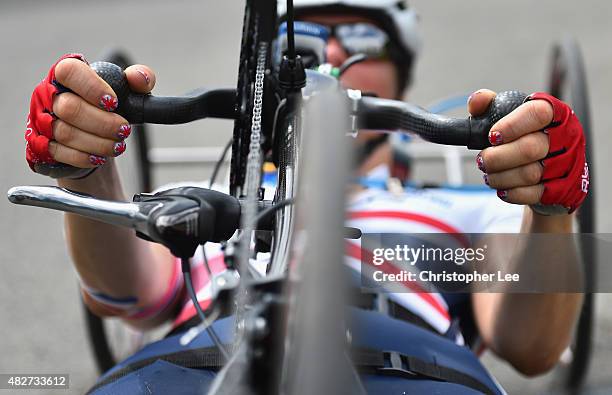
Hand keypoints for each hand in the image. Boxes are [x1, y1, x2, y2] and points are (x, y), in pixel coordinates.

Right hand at [25, 54, 155, 173]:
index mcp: (67, 75)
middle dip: (103, 123)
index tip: (114, 102)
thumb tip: (139, 78)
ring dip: (98, 143)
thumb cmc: (107, 106)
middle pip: (69, 107)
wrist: (93, 133)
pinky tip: (100, 157)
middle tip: (124, 130)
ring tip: (118, 145)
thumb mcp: (127, 90)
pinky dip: (84, 157)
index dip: (92, 87)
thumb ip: (139, 79)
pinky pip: (60, 153)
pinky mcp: (42, 144)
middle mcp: (49, 95)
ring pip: (65, 133)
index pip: (69, 71)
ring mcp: (41, 120)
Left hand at [468, 89, 587, 213]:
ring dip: (500, 176)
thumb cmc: (526, 138)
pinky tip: (502, 188)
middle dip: (497, 157)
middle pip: (531, 148)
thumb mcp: (510, 116)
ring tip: (488, 174)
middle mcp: (568, 137)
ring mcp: (569, 164)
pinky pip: (534, 194)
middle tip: (482, 160)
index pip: (538, 113)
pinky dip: (512, 192)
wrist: (550, 170)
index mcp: (556, 113)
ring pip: (530, 174)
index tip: (492, 136)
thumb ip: (490, 105)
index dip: (511, 125)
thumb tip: (477, 100)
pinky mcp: (565, 188)